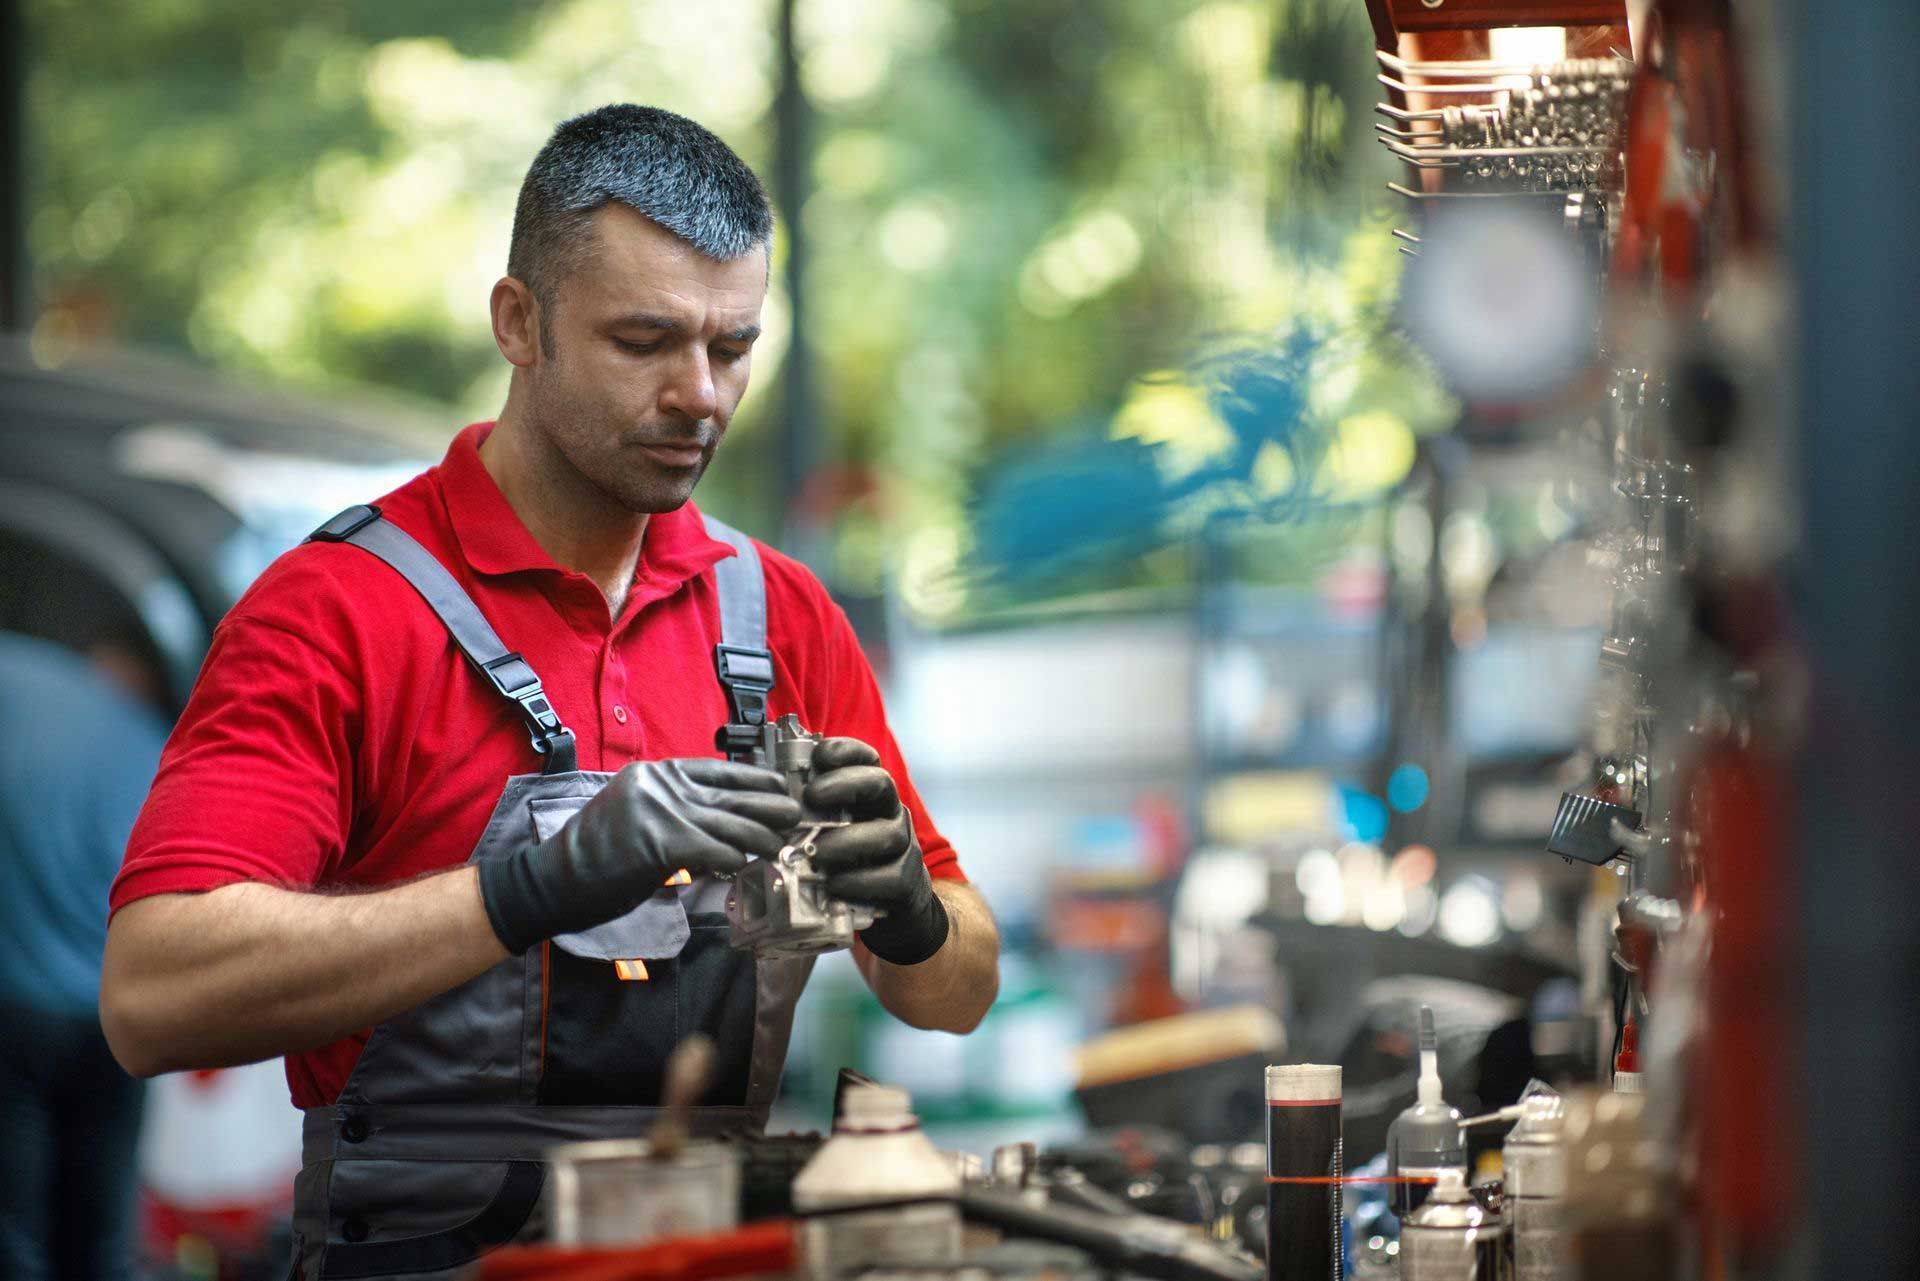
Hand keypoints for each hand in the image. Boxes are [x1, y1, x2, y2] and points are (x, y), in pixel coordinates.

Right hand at [478, 757, 802, 953]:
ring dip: (762, 838)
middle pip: (733, 794)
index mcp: (656, 773)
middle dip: (769, 806)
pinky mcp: (664, 844)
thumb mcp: (635, 812)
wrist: (554, 879)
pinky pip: (717, 851)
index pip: (719, 770)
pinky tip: (746, 865)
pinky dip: (735, 860)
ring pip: (732, 824)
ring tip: (781, 845)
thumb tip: (718, 818)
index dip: (755, 780)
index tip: (778, 788)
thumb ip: (674, 807)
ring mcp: (664, 813)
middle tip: (795, 816)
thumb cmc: (595, 854)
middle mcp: (663, 785)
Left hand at [805, 738, 949, 965]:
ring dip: (847, 842)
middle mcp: (891, 813)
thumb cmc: (850, 862)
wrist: (894, 906)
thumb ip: (810, 813)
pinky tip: (835, 886)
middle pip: (881, 784)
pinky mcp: (908, 881)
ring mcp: (904, 846)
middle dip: (845, 785)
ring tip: (817, 854)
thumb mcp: (831, 831)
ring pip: (887, 835)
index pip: (866, 759)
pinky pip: (889, 878)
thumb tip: (768, 798)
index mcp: (870, 795)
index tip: (819, 756)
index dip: (846, 751)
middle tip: (812, 797)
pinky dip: (859, 882)